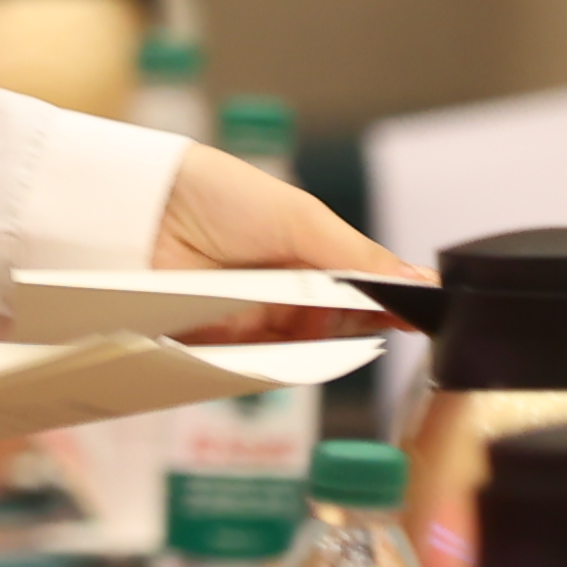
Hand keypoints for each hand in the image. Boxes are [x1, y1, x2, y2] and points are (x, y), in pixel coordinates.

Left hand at [147, 144, 418, 340]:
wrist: (142, 209)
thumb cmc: (221, 195)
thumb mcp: (302, 219)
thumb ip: (358, 257)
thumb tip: (420, 280)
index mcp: (308, 257)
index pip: (361, 292)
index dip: (390, 307)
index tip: (424, 319)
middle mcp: (285, 295)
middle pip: (337, 329)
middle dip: (359, 329)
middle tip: (384, 324)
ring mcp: (254, 326)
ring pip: (303, 354)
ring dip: (319, 348)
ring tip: (328, 325)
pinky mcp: (222, 352)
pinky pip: (260, 370)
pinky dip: (279, 365)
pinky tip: (294, 352)